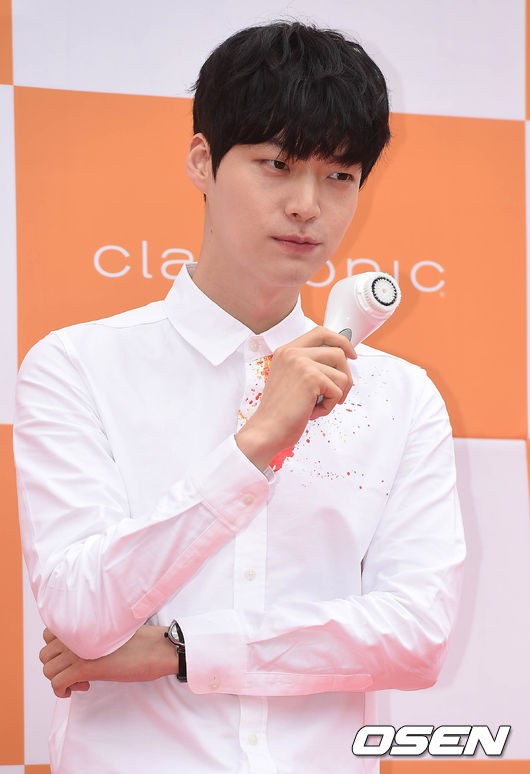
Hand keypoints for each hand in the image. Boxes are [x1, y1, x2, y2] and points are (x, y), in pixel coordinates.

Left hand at [39, 625, 178, 697]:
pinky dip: (64, 690)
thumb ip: (92, 635)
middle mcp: (77, 634)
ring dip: (61, 679)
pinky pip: (57, 683)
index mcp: (84, 623)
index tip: (75, 657)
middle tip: (79, 671)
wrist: (157, 650)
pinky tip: (84, 686)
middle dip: (58, 667)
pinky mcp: (85, 667)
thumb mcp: (111, 633)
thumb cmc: (141, 643)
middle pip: (45, 655)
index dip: (58, 650)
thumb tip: (79, 648)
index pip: (48, 634)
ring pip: (49, 670)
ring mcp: (79, 650)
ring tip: (83, 680)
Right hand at [235, 326, 355, 469]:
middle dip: (346, 376)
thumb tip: (342, 362)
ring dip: (336, 395)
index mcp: (287, 351)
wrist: (266, 430)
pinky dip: (329, 406)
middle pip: (338, 352)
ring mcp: (301, 363)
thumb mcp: (291, 380)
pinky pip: (338, 391)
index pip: (320, 332)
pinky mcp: (311, 378)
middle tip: (338, 394)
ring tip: (317, 405)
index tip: (351, 355)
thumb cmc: (280, 413)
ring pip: (342, 374)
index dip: (341, 341)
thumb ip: (309, 366)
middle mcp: (293, 353)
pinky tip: (312, 412)